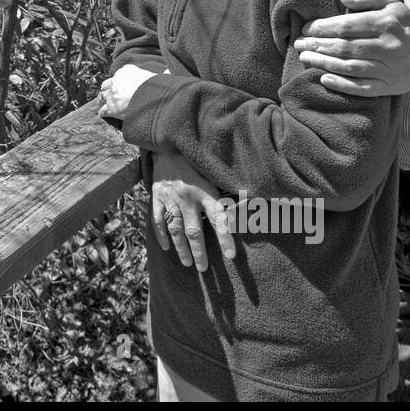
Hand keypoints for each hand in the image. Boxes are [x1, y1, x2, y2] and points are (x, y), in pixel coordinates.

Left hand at [98, 64, 158, 119]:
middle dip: (108, 88)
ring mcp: (112, 94)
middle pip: (107, 84)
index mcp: (126, 70)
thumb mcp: (158, 77)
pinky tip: (103, 113)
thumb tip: (169, 71)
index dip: (120, 80)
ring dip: (103, 99)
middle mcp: (116, 80)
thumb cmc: (155, 87)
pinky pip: (103, 110)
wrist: (149, 99)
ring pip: (102, 96)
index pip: (119, 73)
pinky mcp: (111, 108)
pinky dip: (103, 112)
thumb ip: (162, 74)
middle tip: (111, 92)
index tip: (122, 84)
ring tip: (103, 101)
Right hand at [151, 151, 234, 271]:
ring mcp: (170, 198)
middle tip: (204, 268)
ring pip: (175, 229)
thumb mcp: (215, 172)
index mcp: (206, 191)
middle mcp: (188, 197)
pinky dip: (161, 235)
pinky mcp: (157, 196)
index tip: (231, 256)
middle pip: (194, 231)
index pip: (219, 219)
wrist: (168, 142)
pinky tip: (166, 248)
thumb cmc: (197, 159)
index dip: (225, 238)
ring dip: (181, 248)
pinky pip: (157, 219)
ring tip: (187, 263)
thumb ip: (230, 189)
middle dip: (199, 252)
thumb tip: (252, 202)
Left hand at [292, 0, 409, 96]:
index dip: (324, 28)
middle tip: (299, 44)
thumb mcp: (392, 4)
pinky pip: (363, 88)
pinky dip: (342, 85)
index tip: (307, 29)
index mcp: (387, 23)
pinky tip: (324, 79)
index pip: (348, 26)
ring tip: (305, 58)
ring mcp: (389, 69)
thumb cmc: (404, 26)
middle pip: (346, 47)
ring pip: (351, 67)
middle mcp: (389, 46)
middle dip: (318, 46)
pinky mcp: (389, 86)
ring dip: (324, 64)